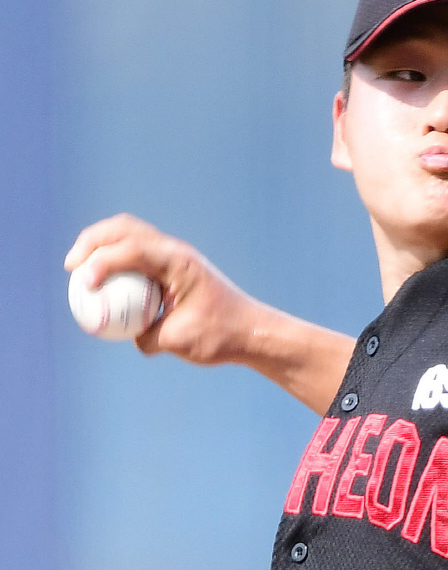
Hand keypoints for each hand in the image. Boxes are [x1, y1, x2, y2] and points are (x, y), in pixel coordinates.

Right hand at [66, 213, 356, 412]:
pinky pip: (138, 257)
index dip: (101, 262)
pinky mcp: (175, 268)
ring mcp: (176, 257)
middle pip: (124, 228)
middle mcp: (177, 252)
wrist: (254, 332)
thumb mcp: (179, 341)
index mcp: (180, 262)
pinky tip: (104, 284)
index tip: (83, 284)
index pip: (131, 248)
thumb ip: (147, 335)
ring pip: (130, 236)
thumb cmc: (222, 336)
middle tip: (72, 266)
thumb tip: (127, 334)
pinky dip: (117, 262)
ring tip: (80, 269)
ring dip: (103, 247)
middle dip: (92, 241)